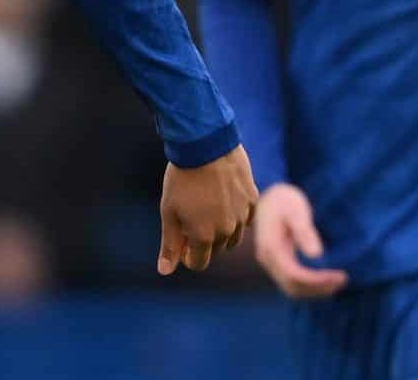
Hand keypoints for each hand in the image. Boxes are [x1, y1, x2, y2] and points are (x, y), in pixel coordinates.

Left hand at [157, 144, 257, 274]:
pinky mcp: (253, 200)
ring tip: (207, 206)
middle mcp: (227, 231)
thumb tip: (164, 271)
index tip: (182, 241)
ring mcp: (242, 216)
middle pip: (216, 249)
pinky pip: (246, 218)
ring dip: (221, 230)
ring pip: (233, 236)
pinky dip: (236, 214)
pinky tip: (224, 198)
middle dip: (203, 241)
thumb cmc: (182, 179)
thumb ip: (170, 244)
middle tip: (191, 218)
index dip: (187, 256)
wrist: (205, 145)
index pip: (199, 263)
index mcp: (204, 237)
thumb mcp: (169, 212)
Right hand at [251, 183, 348, 297]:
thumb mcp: (294, 209)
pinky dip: (310, 285)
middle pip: (292, 286)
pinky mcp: (277, 263)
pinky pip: (293, 282)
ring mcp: (271, 263)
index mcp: (270, 247)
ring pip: (292, 288)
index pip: (294, 274)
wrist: (268, 197)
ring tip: (338, 282)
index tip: (339, 275)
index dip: (317, 280)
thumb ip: (304, 231)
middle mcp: (268, 259)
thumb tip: (316, 254)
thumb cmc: (283, 200)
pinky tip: (325, 279)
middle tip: (343, 279)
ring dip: (315, 290)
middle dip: (318, 288)